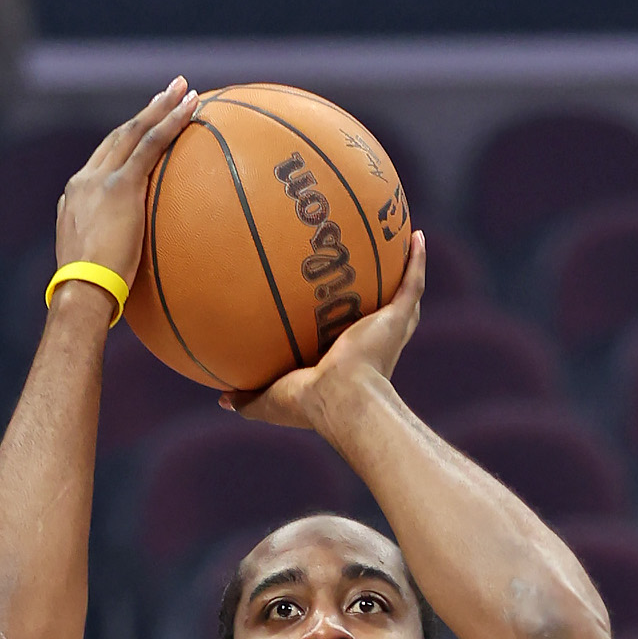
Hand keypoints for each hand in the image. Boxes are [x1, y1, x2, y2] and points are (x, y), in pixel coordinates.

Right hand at [52, 77, 196, 298]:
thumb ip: (106, 247)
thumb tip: (123, 256)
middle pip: (120, 135)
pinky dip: (170, 122)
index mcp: (77, 194)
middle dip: (146, 111)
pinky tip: (190, 108)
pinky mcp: (121, 186)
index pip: (106, 157)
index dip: (127, 138)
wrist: (80, 292)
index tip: (146, 125)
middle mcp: (86, 179)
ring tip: (185, 90)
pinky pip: (150, 145)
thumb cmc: (91, 295)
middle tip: (171, 91)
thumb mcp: (94, 264)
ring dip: (161, 107)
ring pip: (135, 131)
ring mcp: (101, 179)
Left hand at [230, 228, 425, 429]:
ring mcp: (389, 331)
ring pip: (402, 296)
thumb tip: (220, 399)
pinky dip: (417, 260)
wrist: (341, 400)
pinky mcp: (398, 319)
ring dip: (404, 270)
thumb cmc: (307, 404)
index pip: (342, 336)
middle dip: (375, 291)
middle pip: (377, 312)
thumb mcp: (269, 400)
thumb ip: (247, 398)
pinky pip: (412, 283)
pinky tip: (417, 234)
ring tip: (401, 241)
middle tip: (368, 266)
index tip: (328, 302)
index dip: (339, 322)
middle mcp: (371, 344)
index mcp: (344, 362)